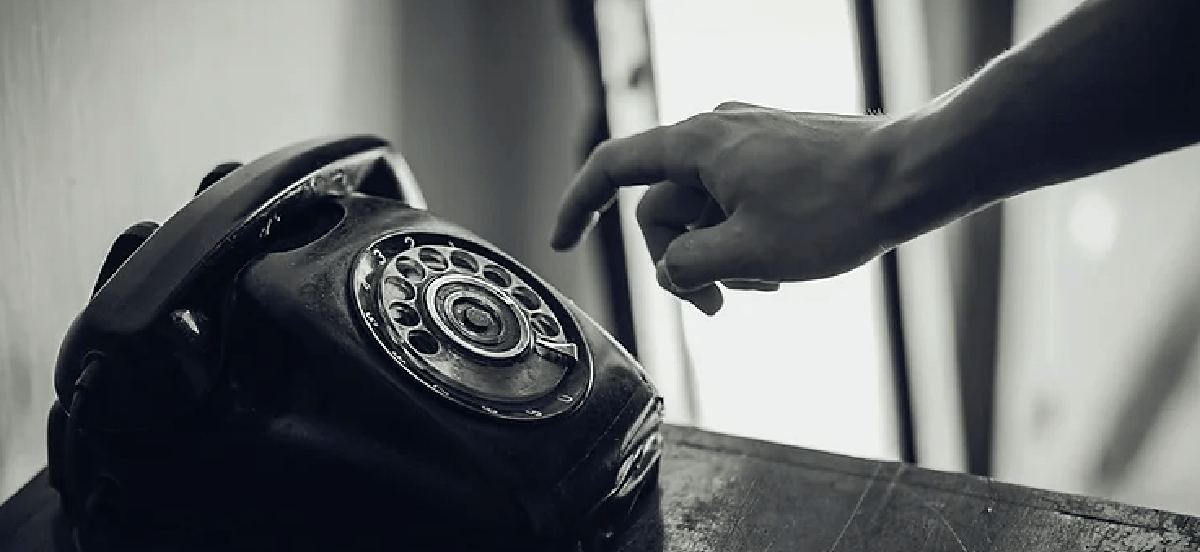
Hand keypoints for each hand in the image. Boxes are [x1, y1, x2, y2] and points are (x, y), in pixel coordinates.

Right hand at [551, 101, 895, 315]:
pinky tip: (783, 261)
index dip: (577, 206)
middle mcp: (716, 133)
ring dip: (721, 254)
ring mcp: (748, 141)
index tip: (560, 241)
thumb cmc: (836, 208)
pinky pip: (736, 200)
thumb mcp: (749, 253)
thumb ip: (688, 268)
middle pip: (664, 208)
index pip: (612, 169)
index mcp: (696, 144)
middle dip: (682, 262)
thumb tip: (670, 273)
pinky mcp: (775, 154)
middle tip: (720, 305)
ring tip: (769, 278)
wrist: (912, 175)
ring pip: (704, 210)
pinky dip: (744, 236)